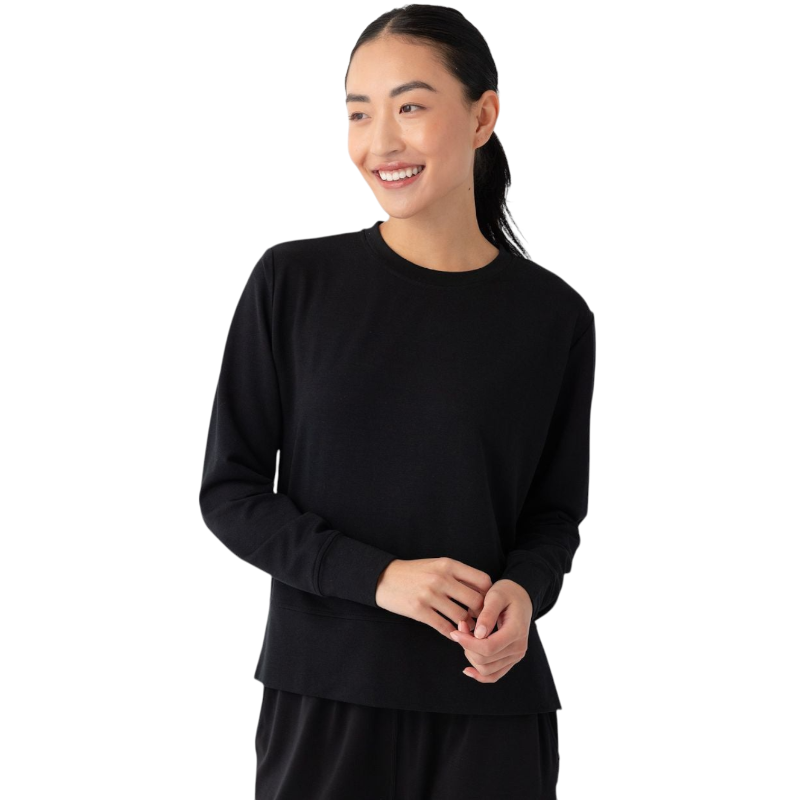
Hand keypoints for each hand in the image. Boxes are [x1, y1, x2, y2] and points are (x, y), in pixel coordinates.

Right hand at [375, 557, 492, 639]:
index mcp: (448, 565)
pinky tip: (453, 633)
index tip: (487, 604)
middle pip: (475, 601)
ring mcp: (429, 595)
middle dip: (481, 614)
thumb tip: (483, 592)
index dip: (489, 595)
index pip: (482, 581)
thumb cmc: (415, 572)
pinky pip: (444, 627)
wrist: (384, 578)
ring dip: (467, 626)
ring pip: (461, 617)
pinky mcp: (419, 610)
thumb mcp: (437, 565)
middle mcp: (441, 578)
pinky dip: (452, 633)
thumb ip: (458, 576)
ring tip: (467, 629)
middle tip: (480, 621)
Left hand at [449, 579, 532, 682]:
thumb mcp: (496, 595)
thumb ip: (488, 614)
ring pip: (486, 669)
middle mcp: (518, 648)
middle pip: (485, 660)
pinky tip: (467, 668)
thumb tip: (478, 634)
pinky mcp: (510, 660)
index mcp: (516, 631)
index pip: (489, 647)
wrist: (520, 598)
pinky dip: (479, 675)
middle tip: (461, 626)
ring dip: (470, 655)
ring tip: (466, 635)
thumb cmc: (507, 593)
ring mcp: (515, 656)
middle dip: (467, 646)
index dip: (468, 642)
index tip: (455, 631)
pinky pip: (494, 676)